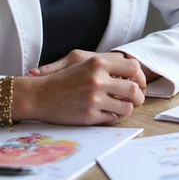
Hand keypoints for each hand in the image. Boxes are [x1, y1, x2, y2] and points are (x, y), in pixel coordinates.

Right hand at [22, 50, 146, 124]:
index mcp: (98, 62)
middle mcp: (98, 79)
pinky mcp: (89, 115)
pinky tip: (107, 114)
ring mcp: (94, 99)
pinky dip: (114, 117)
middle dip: (139, 97)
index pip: (133, 68)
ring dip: (127, 109)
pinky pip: (113, 119)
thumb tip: (134, 71)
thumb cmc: (62, 78)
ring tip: (121, 107)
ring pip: (127, 107)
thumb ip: (108, 63)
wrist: (38, 95)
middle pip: (135, 90)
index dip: (140, 77)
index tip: (138, 83)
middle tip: (136, 100)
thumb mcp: (82, 61)